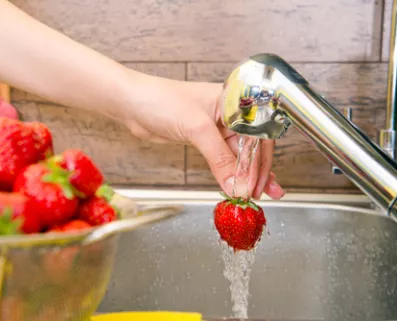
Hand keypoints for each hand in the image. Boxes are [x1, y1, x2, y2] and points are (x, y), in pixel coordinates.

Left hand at [122, 72, 284, 199]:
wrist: (133, 104)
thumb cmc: (163, 101)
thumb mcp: (197, 128)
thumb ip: (220, 158)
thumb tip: (237, 185)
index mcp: (235, 100)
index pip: (257, 133)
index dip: (260, 160)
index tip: (257, 184)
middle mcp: (230, 113)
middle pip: (252, 145)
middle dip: (259, 171)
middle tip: (264, 193)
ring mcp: (217, 127)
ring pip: (239, 154)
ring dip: (249, 175)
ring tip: (260, 195)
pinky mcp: (204, 138)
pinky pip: (224, 158)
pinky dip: (232, 173)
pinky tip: (240, 185)